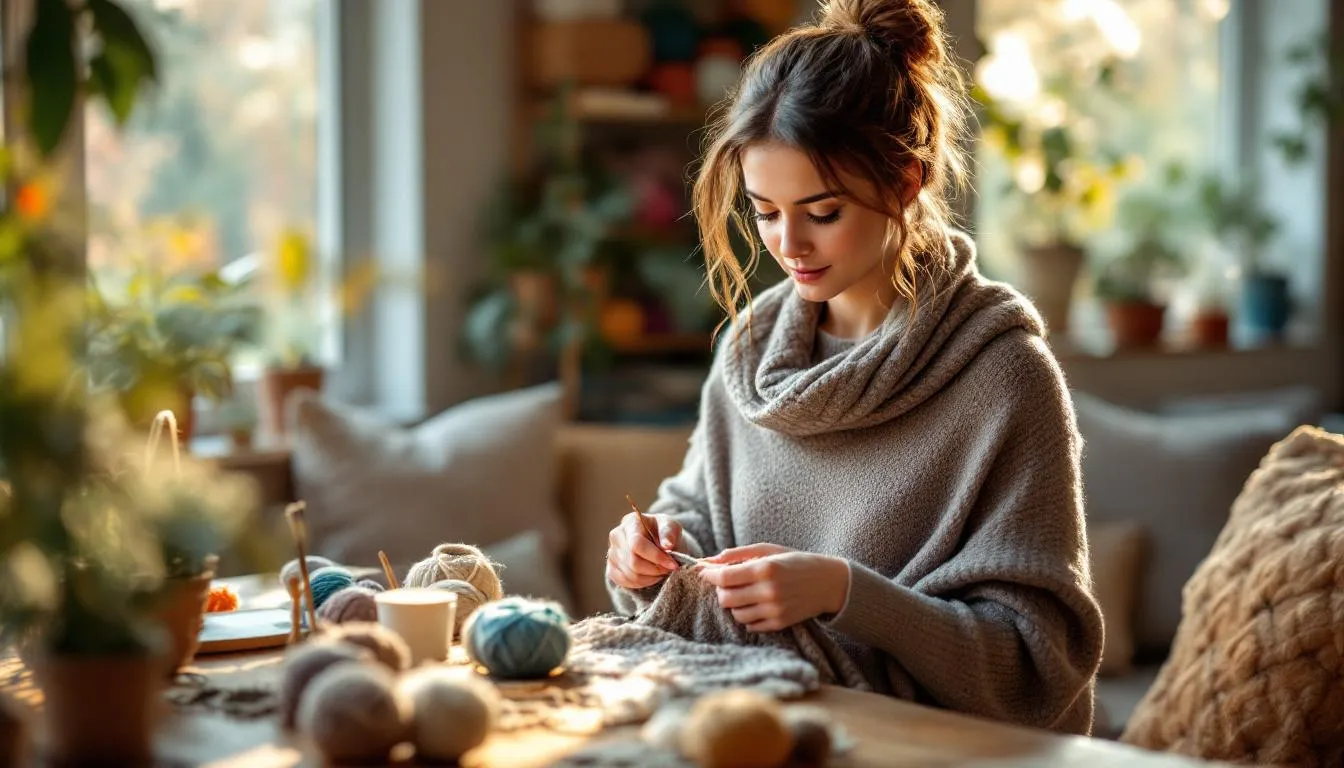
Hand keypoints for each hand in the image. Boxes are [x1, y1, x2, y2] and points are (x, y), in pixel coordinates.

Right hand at [606, 512, 682, 589]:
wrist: (657, 542)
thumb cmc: (664, 533)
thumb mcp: (671, 526)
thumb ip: (669, 532)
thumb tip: (667, 545)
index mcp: (630, 522)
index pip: (637, 544)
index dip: (656, 557)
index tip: (673, 564)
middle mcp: (616, 536)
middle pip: (634, 561)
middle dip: (656, 569)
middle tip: (669, 568)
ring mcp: (612, 553)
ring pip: (631, 574)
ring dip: (651, 577)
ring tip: (662, 570)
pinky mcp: (611, 568)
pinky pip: (626, 582)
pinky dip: (642, 583)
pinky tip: (652, 575)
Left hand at [699, 544, 850, 631]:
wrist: (828, 583)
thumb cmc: (795, 562)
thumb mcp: (768, 550)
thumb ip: (737, 555)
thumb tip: (708, 561)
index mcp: (765, 569)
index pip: (724, 577)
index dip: (709, 575)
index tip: (705, 572)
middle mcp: (769, 591)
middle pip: (726, 598)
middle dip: (721, 590)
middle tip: (728, 583)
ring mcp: (775, 610)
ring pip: (736, 614)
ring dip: (734, 604)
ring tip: (745, 593)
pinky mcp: (780, 624)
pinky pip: (750, 625)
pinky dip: (747, 616)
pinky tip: (756, 604)